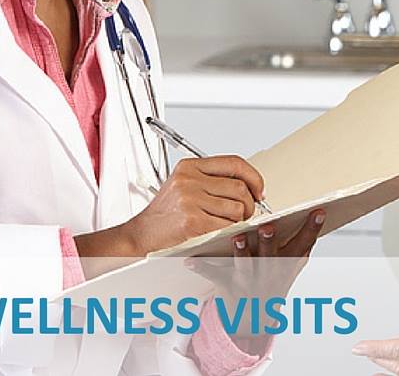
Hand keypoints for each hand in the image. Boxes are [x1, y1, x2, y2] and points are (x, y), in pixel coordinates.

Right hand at [75, 155, 265, 266]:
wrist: (139, 236)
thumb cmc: (164, 215)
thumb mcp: (184, 186)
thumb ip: (212, 181)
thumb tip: (249, 185)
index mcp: (190, 167)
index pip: (234, 163)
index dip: (253, 176)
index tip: (259, 189)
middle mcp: (189, 179)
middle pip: (239, 187)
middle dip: (250, 204)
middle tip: (246, 213)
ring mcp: (190, 199)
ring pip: (237, 208)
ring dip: (239, 220)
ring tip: (228, 224)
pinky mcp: (191, 221)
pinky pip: (226, 225)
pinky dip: (229, 231)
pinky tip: (219, 233)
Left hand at [186, 209, 325, 355]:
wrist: (252, 321)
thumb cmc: (270, 285)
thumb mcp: (290, 267)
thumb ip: (300, 244)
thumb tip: (316, 215)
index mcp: (286, 265)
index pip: (303, 244)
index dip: (311, 228)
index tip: (318, 211)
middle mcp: (269, 272)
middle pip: (271, 254)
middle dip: (269, 241)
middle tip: (268, 227)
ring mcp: (248, 281)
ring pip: (245, 265)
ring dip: (241, 252)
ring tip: (237, 239)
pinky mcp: (228, 286)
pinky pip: (214, 276)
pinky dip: (202, 268)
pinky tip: (191, 260)